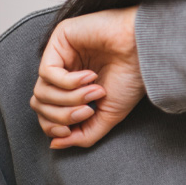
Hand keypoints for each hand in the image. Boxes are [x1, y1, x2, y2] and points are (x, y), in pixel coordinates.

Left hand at [31, 6, 144, 148]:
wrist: (145, 51)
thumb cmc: (132, 78)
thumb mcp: (108, 115)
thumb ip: (83, 134)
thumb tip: (55, 144)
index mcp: (74, 88)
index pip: (46, 113)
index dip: (53, 127)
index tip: (71, 131)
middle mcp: (65, 71)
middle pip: (40, 105)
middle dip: (62, 115)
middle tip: (89, 109)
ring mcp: (61, 55)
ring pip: (41, 91)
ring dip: (69, 99)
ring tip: (95, 91)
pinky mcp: (59, 39)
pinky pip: (47, 72)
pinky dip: (68, 83)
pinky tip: (90, 77)